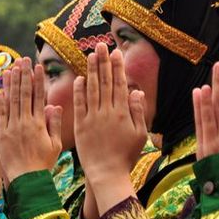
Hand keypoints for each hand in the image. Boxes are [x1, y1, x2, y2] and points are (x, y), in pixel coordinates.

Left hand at [0, 57, 62, 183]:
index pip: (38, 97)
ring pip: (9, 102)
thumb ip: (53, 124)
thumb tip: (53, 105)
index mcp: (38, 124)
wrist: (26, 181)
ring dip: (9, 85)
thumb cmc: (42, 164)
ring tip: (10, 69)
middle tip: (22, 60)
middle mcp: (23, 123)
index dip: (38, 81)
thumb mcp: (54, 145)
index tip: (37, 67)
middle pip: (23, 95)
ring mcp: (10, 129)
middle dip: (23, 76)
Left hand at [73, 43, 147, 211]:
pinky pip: (80, 105)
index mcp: (123, 113)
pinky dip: (80, 91)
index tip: (116, 52)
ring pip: (92, 90)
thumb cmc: (125, 156)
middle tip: (101, 45)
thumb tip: (137, 91)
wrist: (107, 174)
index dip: (118, 67)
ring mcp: (93, 118)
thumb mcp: (139, 134)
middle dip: (104, 62)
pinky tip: (79, 78)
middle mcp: (108, 112)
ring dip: (91, 71)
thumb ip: (138, 111)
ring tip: (90, 55)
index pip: (119, 84)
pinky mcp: (81, 126)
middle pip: (105, 82)